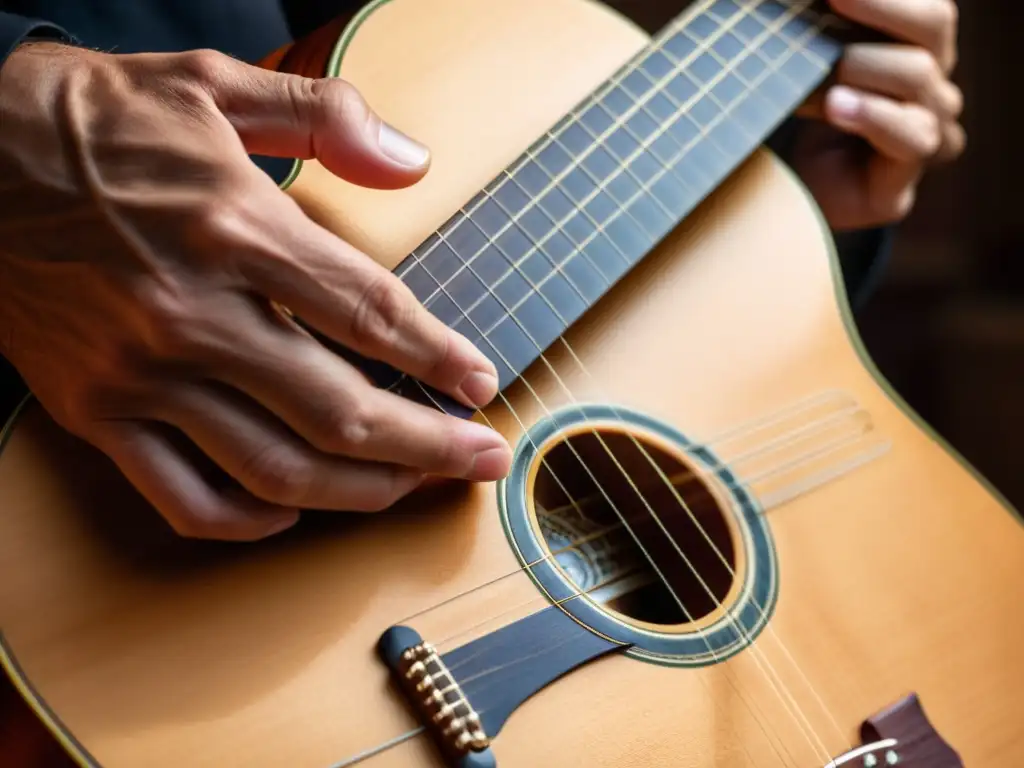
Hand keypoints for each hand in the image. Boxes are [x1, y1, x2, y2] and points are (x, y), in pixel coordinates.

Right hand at [0, 43, 511, 540]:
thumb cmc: (93, 121)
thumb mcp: (212, 82)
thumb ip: (323, 114)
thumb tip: (412, 161)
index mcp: (233, 227)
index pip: (368, 311)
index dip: (438, 356)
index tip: (481, 384)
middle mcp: (192, 312)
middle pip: (340, 410)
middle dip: (429, 446)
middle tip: (482, 459)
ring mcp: (141, 373)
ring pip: (274, 467)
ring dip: (359, 491)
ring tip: (411, 488)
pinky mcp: (96, 411)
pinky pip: (180, 495)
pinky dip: (245, 520)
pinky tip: (290, 509)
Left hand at [792, 0, 964, 229]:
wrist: (788, 194)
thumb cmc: (803, 119)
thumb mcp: (815, 65)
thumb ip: (826, 30)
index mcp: (920, 52)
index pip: (928, 7)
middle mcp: (933, 89)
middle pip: (934, 29)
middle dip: (877, 11)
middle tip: (828, 5)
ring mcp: (927, 134)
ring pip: (917, 77)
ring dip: (857, 66)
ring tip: (813, 70)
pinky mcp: (903, 182)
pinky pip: (909, 136)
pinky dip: (871, 114)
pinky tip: (838, 105)